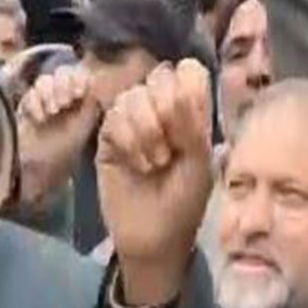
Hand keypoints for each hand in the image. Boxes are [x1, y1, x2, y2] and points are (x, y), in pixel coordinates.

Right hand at [16, 65, 101, 204]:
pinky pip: (29, 93)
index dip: (80, 79)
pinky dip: (34, 101)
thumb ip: (89, 109)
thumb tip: (95, 89)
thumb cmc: (60, 158)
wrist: (31, 174)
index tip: (79, 93)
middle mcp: (65, 99)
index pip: (83, 76)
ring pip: (46, 80)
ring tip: (52, 112)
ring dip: (49, 92)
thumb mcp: (81, 133)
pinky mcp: (25, 108)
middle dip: (63, 84)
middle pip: (64, 73)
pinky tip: (38, 118)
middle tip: (64, 104)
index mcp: (84, 103)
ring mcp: (43, 102)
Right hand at [97, 60, 214, 305]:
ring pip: (133, 95)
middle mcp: (161, 110)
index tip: (191, 118)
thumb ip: (192, 122)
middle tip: (173, 145)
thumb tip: (178, 83)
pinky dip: (129, 140)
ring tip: (157, 161)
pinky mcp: (108, 139)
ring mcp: (132, 122)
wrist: (155, 235)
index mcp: (191, 111)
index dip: (188, 85)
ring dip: (147, 129)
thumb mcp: (199, 161)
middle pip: (159, 76)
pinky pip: (113, 118)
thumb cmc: (185, 199)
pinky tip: (139, 165)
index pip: (189, 71)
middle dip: (167, 109)